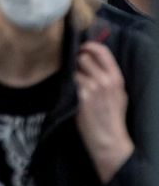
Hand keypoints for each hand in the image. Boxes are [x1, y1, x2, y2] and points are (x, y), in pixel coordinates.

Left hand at [75, 42, 133, 182]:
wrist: (108, 139)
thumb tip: (93, 64)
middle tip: (74, 68)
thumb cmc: (111, 118)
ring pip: (74, 70)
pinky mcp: (82, 97)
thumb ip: (108, 78)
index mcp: (117, 78)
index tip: (81, 48)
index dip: (89, 46)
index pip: (103, 51)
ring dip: (71, 75)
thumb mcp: (118, 94)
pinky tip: (69, 93)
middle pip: (84, 57)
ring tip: (73, 84)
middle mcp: (107, 80)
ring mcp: (94, 88)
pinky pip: (70, 83)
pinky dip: (67, 86)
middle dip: (76, 61)